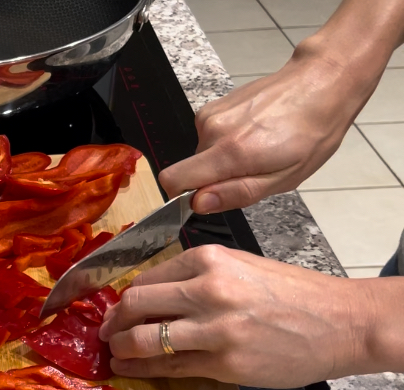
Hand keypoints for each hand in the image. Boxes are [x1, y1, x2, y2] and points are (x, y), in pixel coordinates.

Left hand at [97, 245, 375, 387]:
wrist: (342, 322)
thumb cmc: (294, 295)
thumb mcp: (242, 267)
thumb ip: (197, 276)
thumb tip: (152, 294)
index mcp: (210, 260)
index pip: (146, 277)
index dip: (124, 297)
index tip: (117, 308)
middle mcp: (208, 290)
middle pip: (135, 304)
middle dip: (113, 321)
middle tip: (106, 332)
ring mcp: (215, 329)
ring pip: (144, 339)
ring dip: (121, 349)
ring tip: (115, 354)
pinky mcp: (223, 363)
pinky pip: (169, 368)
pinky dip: (143, 370)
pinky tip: (131, 370)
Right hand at [158, 50, 377, 213]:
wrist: (321, 82)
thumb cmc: (312, 133)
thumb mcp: (284, 178)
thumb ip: (237, 193)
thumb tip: (198, 203)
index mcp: (229, 152)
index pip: (172, 180)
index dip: (181, 196)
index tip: (206, 198)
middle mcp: (212, 130)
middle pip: (190, 170)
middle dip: (214, 179)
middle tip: (253, 170)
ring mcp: (211, 114)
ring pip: (201, 154)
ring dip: (223, 160)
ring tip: (259, 149)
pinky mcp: (215, 106)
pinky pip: (209, 137)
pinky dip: (226, 142)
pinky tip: (254, 134)